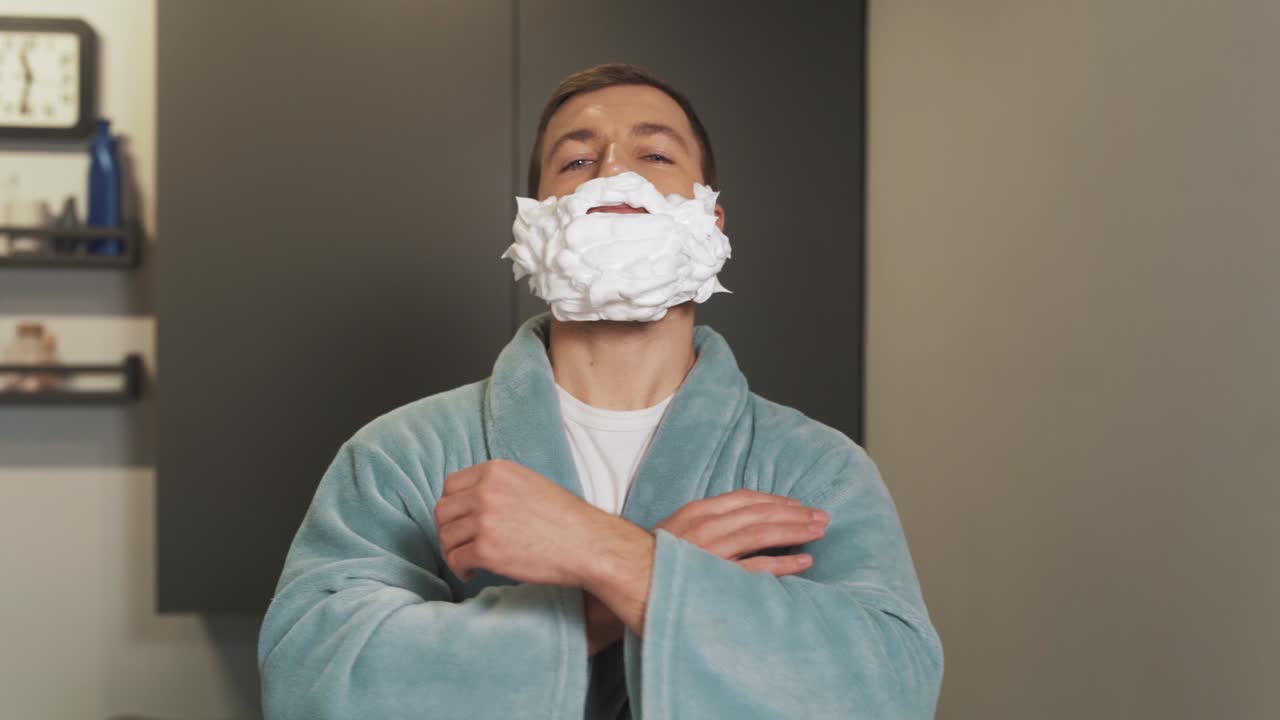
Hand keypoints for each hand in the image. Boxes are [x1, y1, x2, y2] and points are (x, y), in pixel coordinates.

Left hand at [435, 459, 609, 584]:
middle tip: (458, 543)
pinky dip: (459, 569)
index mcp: (496, 471)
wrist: (588, 544)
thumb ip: (499, 487)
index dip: (452, 505)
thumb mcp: (530, 484)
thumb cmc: (566, 519)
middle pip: (443, 511)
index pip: (451, 485)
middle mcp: (485, 492)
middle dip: (448, 529)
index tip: (459, 519)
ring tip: (467, 561)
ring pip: (447, 537)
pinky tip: (471, 573)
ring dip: (453, 551)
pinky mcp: (486, 550)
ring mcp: (484, 521)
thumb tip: (471, 502)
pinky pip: (456, 559)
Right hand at [584, 490, 827, 653]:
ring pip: (764, 532)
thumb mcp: (670, 534)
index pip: (744, 499)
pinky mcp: (714, 576)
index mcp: (696, 512)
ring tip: (819, 530)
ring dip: (797, 529)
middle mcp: (706, 526)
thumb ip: (696, 528)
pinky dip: (785, 562)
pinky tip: (805, 561)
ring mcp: (711, 551)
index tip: (795, 505)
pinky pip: (758, 567)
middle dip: (794, 513)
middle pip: (761, 512)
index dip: (774, 500)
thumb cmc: (640, 562)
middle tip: (820, 516)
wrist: (615, 577)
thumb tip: (722, 530)